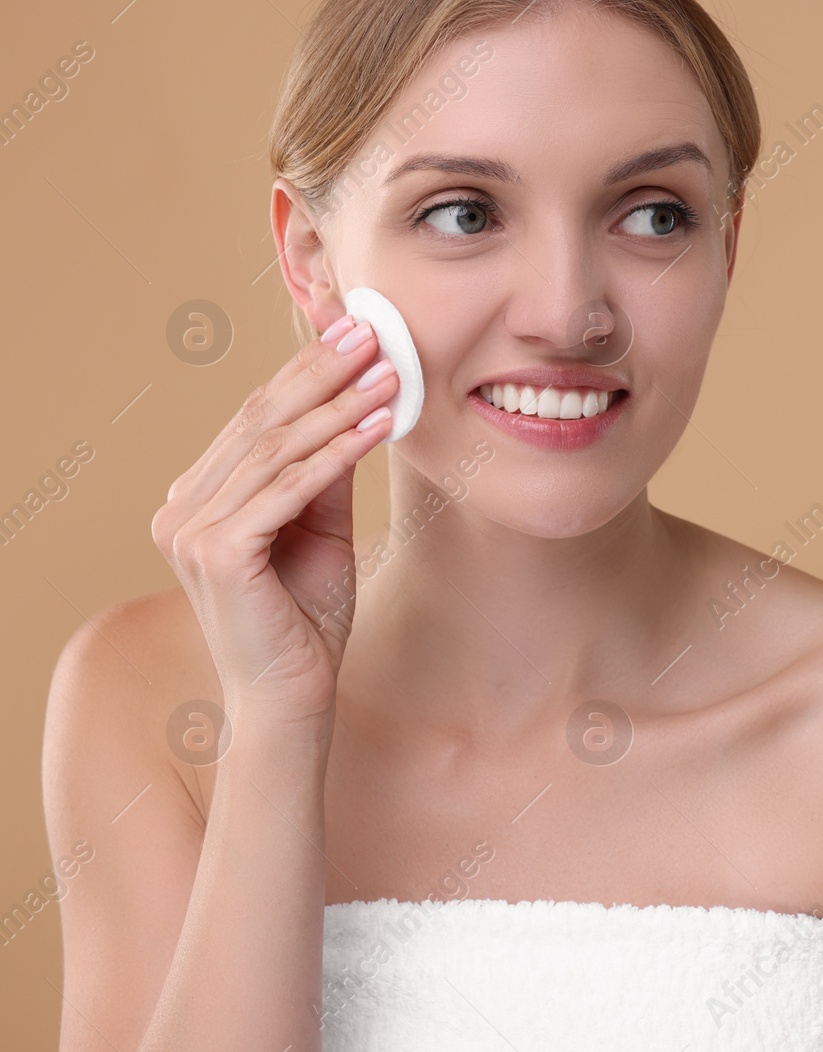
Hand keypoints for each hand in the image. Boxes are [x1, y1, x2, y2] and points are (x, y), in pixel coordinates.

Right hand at [151, 317, 397, 747]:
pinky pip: (288, 489)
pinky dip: (337, 453)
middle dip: (323, 371)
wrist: (292, 696)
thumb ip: (327, 471)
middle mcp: (181, 507)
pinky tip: (377, 426)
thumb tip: (359, 403)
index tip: (355, 331)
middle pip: (262, 421)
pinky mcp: (218, 553)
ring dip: (340, 406)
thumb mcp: (321, 528)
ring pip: (277, 449)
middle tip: (373, 331)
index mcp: (196, 498)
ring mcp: (191, 530)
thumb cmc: (307, 619)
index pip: (254, 418)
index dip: (306, 370)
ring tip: (389, 373)